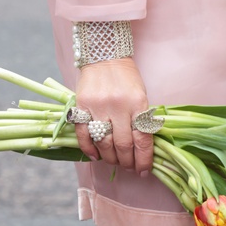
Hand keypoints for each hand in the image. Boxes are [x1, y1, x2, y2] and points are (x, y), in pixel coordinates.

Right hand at [74, 57, 152, 175]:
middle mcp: (118, 105)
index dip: (143, 159)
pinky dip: (89, 148)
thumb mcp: (141, 95)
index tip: (143, 170)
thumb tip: (141, 148)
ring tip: (114, 161)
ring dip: (110, 158)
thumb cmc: (126, 77)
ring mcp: (98, 106)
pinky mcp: (81, 105)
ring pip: (103, 142)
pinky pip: (83, 133)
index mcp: (138, 103)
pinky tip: (96, 155)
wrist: (105, 55)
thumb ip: (141, 119)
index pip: (142, 138)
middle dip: (127, 161)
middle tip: (129, 167)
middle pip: (122, 144)